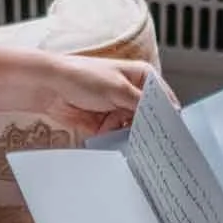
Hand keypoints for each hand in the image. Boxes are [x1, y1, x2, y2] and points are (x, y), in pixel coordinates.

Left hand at [26, 54, 164, 134]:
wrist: (49, 87)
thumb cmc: (81, 76)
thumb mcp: (118, 89)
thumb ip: (142, 105)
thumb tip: (165, 115)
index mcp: (141, 76)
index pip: (163, 98)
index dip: (168, 115)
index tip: (174, 133)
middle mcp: (132, 92)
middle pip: (150, 116)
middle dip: (149, 129)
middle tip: (156, 145)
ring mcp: (118, 108)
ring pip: (134, 129)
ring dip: (132, 137)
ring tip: (135, 146)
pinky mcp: (106, 123)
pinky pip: (118, 137)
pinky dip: (117, 142)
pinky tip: (118, 146)